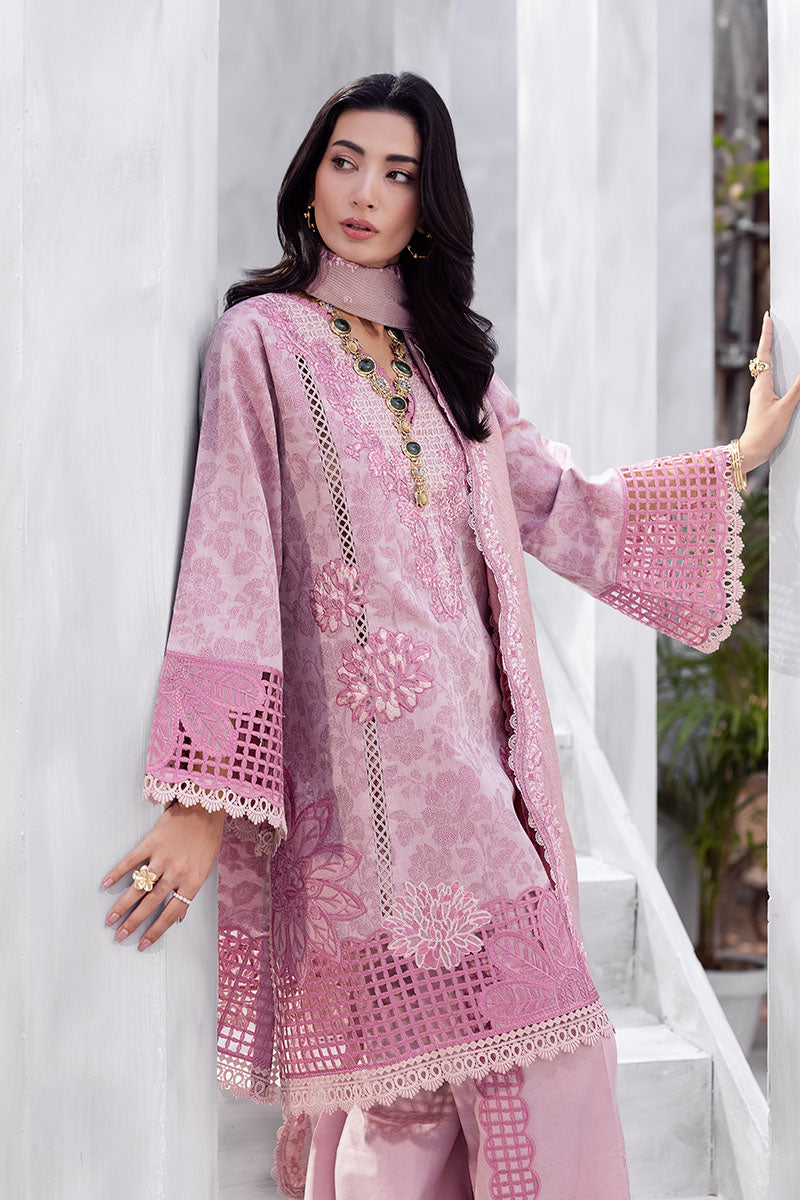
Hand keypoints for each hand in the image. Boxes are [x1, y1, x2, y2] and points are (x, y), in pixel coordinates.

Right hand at [101, 803, 226, 950]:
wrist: (205, 808)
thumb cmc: (207, 838)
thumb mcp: (205, 868)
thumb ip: (190, 891)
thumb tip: (180, 916)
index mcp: (192, 881)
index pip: (171, 913)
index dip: (155, 931)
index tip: (142, 944)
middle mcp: (176, 872)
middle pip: (151, 903)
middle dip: (134, 922)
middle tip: (119, 935)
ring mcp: (163, 857)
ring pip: (139, 887)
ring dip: (122, 905)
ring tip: (110, 919)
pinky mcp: (152, 842)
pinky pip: (131, 860)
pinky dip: (117, 873)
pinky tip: (106, 885)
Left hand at [739, 311, 799, 471]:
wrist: (752, 450)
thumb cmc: (765, 432)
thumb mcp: (785, 409)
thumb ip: (798, 389)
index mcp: (762, 385)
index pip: (763, 355)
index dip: (766, 336)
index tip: (767, 318)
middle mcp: (758, 387)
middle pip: (762, 358)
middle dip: (767, 339)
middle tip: (771, 323)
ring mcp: (759, 394)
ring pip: (764, 369)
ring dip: (768, 353)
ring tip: (773, 338)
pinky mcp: (763, 402)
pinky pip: (768, 379)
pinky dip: (773, 368)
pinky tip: (778, 368)